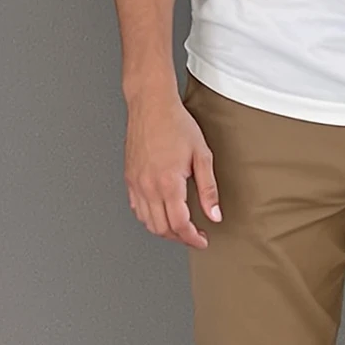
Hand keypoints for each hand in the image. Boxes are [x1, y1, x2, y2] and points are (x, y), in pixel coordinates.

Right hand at [124, 86, 221, 248]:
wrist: (151, 105)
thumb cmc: (176, 124)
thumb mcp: (202, 155)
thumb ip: (208, 189)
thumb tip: (214, 214)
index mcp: (168, 183)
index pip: (179, 224)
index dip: (192, 238)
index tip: (202, 240)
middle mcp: (148, 186)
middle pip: (162, 228)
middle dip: (180, 237)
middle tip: (194, 235)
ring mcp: (136, 183)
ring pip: (147, 221)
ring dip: (164, 229)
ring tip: (180, 226)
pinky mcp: (129, 178)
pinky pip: (137, 208)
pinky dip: (149, 217)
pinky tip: (161, 211)